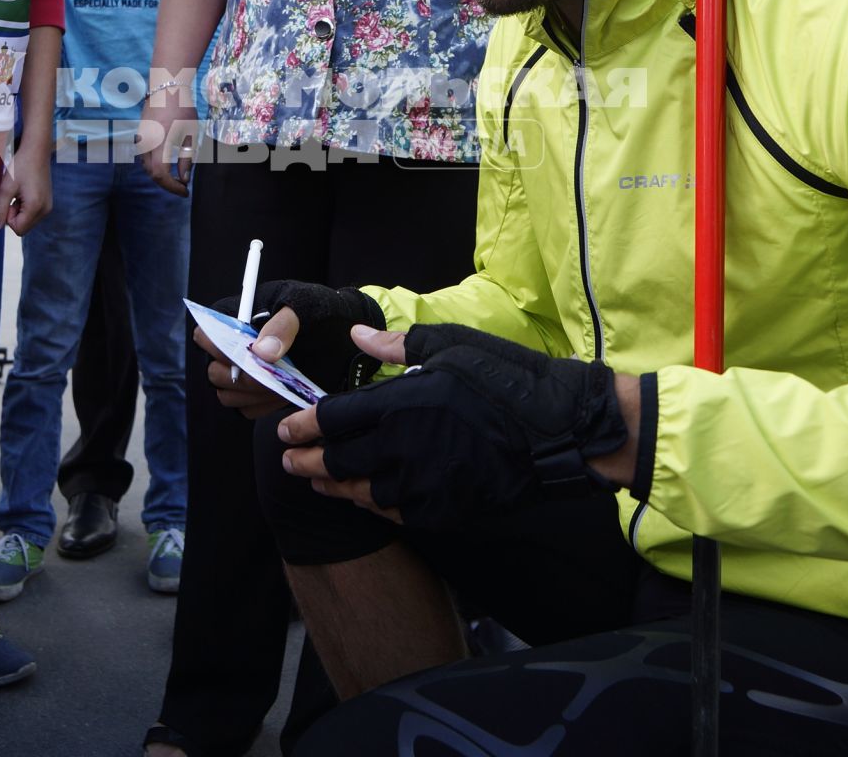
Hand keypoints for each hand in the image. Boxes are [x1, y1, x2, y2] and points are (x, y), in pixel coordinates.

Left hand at [0, 141, 51, 234]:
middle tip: (13, 196)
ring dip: (20, 211)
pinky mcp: (48, 203)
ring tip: (19, 193)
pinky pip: (33, 214)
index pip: (18, 229)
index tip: (9, 200)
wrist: (36, 151)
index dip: (8, 218)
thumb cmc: (21, 167)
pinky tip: (25, 192)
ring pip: (28, 221)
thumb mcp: (6, 188)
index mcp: (35, 207)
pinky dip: (26, 207)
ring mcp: (48, 207)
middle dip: (14, 215)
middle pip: (23, 227)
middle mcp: (45, 210)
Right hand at [139, 100, 197, 196]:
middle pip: (152, 173)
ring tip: (176, 177)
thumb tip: (184, 178)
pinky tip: (166, 164)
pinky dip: (154, 165)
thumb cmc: (182, 109)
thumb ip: (186, 158)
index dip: (172, 187)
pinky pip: (144, 156)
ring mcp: (141, 138)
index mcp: (160, 142)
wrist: (166, 87)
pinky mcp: (140, 135)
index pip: (160, 174)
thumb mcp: (190, 134)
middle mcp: (146, 143)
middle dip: (167, 183)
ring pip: (146, 166)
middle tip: (182, 186)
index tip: (185, 191)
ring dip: (160, 175)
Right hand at [194, 281, 383, 419]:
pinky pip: (246, 408)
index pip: (204, 335)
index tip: (246, 353)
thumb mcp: (302, 305)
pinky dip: (263, 405)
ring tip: (281, 383)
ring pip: (228, 394)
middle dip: (242, 377)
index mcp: (232, 316)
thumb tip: (261, 351)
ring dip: (253, 394)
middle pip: (214, 371)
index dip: (219, 347)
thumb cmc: (315, 309)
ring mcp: (241, 372)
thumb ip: (282, 324)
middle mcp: (230, 346)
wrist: (338, 331)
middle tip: (268, 374)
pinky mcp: (254, 394)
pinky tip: (283, 393)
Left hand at [277, 323, 628, 530]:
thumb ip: (396, 344)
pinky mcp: (442, 510)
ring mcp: (422, 484)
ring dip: (333, 487)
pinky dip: (372, 505)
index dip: (304, 425)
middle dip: (305, 461)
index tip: (287, 429)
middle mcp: (403, 447)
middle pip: (337, 461)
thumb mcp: (451, 346)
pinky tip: (363, 498)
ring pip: (360, 493)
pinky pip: (394, 513)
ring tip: (316, 482)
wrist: (560, 432)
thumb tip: (357, 333)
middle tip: (287, 461)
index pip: (333, 419)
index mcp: (400, 402)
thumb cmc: (508, 380)